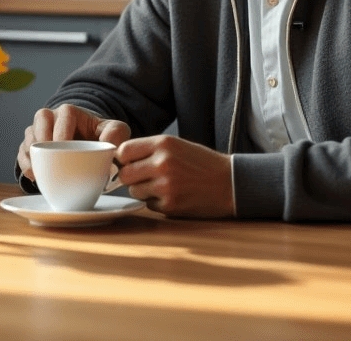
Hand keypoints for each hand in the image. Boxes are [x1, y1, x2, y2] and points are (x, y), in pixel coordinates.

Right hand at [17, 103, 130, 182]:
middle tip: (48, 158)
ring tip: (39, 171)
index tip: (64, 146)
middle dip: (42, 138)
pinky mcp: (31, 148)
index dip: (61, 129)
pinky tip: (33, 176)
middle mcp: (51, 118)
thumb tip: (111, 146)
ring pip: (29, 137)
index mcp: (71, 112)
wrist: (87, 142)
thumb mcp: (114, 131)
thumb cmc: (100, 135)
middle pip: (39, 120)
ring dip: (31, 153)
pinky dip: (26, 165)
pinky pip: (23, 153)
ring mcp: (39, 132)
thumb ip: (117, 134)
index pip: (64, 114)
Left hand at [115, 135, 233, 217]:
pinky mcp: (171, 205)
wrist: (230, 183)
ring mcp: (166, 185)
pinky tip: (172, 195)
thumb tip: (119, 158)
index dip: (124, 158)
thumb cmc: (200, 162)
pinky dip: (156, 202)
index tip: (129, 162)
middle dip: (130, 176)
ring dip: (143, 190)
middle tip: (142, 176)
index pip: (124, 151)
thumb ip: (148, 149)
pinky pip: (149, 204)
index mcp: (163, 144)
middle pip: (125, 174)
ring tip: (161, 185)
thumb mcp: (175, 144)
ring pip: (134, 191)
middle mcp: (162, 163)